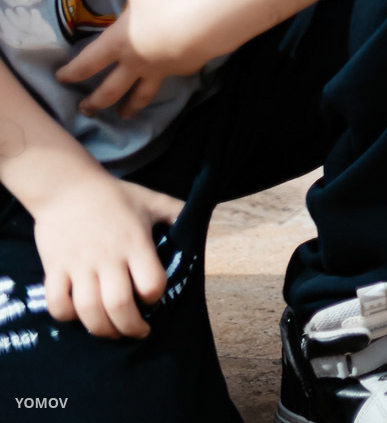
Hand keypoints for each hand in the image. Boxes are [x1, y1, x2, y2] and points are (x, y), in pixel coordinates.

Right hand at [33, 175, 182, 338]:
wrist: (67, 186)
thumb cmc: (115, 195)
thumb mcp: (153, 200)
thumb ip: (178, 213)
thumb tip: (199, 225)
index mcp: (135, 243)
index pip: (151, 283)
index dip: (155, 296)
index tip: (153, 298)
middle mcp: (108, 257)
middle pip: (119, 305)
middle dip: (130, 328)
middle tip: (138, 333)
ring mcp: (79, 264)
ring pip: (88, 310)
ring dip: (101, 329)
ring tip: (111, 332)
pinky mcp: (54, 268)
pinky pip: (57, 303)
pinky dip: (67, 317)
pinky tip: (79, 316)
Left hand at [54, 0, 217, 119]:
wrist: (202, 27)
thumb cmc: (164, 4)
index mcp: (119, 44)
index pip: (87, 63)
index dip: (72, 73)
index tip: (61, 80)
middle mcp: (136, 63)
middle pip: (111, 89)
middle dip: (97, 101)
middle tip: (87, 111)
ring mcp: (160, 70)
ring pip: (141, 94)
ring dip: (130, 106)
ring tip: (125, 116)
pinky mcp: (184, 70)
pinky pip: (172, 79)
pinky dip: (167, 82)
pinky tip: (172, 79)